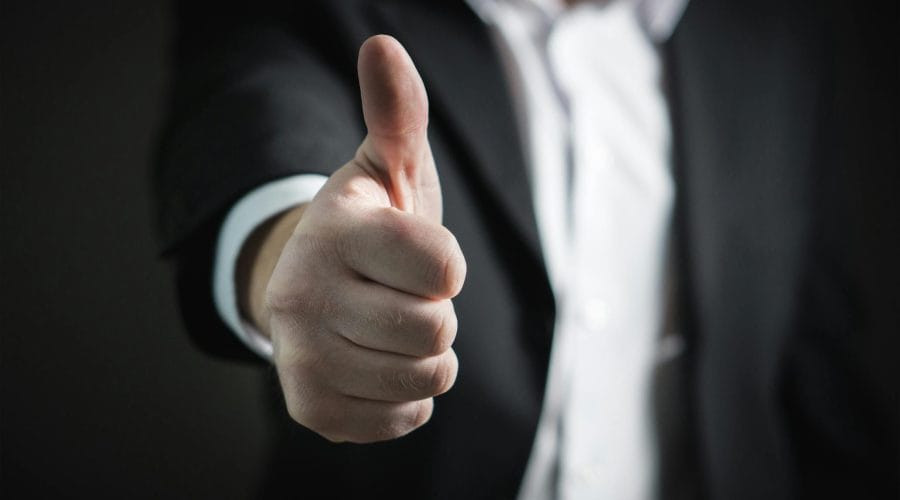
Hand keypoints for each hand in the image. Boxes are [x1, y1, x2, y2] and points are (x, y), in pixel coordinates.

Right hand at [245, 35, 465, 442]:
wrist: (313, 289)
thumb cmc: (369, 230)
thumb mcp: (385, 168)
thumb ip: (397, 114)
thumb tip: (384, 47)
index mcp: (334, 229)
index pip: (444, 266)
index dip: (446, 264)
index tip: (418, 256)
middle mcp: (303, 294)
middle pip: (436, 328)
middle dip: (435, 313)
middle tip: (400, 295)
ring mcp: (300, 356)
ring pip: (426, 378)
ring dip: (426, 355)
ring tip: (391, 328)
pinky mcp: (310, 407)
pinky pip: (406, 417)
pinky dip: (408, 396)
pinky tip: (378, 364)